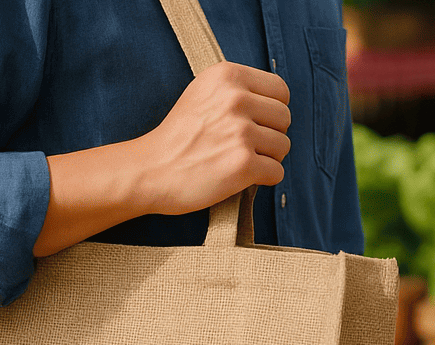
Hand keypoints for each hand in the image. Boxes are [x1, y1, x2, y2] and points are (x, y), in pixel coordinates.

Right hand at [134, 62, 291, 215]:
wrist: (149, 170)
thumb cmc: (177, 137)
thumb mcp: (202, 93)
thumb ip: (236, 90)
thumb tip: (274, 102)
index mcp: (227, 76)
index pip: (280, 89)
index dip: (272, 109)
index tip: (255, 123)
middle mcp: (236, 99)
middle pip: (284, 118)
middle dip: (271, 135)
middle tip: (245, 147)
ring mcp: (240, 132)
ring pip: (283, 146)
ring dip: (268, 158)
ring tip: (240, 161)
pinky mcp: (243, 164)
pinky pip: (277, 172)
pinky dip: (264, 179)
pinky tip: (242, 178)